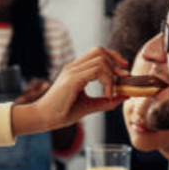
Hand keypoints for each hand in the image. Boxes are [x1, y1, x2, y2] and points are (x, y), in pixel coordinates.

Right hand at [11, 47, 129, 135]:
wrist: (44, 118)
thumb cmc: (62, 112)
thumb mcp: (89, 106)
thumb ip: (105, 101)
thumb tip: (124, 96)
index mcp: (75, 70)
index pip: (97, 52)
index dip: (113, 57)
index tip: (123, 70)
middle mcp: (73, 67)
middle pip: (100, 51)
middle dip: (116, 63)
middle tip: (122, 79)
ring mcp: (72, 71)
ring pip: (100, 60)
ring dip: (112, 75)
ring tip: (111, 93)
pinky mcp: (72, 79)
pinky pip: (96, 71)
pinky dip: (107, 81)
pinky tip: (107, 94)